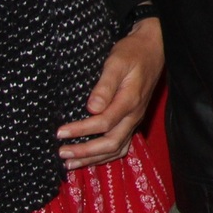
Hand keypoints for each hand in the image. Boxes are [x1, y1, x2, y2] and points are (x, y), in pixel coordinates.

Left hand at [58, 17, 163, 169]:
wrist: (153, 49)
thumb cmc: (132, 53)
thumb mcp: (116, 62)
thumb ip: (105, 85)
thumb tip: (91, 108)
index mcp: (130, 101)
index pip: (103, 123)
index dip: (80, 131)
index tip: (60, 132)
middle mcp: (134, 115)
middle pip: (110, 143)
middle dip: (85, 152)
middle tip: (62, 153)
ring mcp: (134, 119)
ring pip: (116, 148)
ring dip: (93, 159)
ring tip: (71, 163)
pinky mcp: (132, 120)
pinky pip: (121, 145)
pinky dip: (105, 155)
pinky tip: (91, 158)